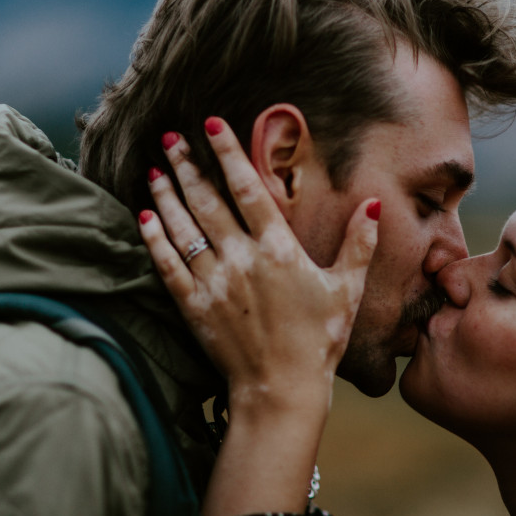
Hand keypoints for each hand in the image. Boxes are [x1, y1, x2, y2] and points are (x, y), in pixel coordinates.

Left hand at [140, 119, 378, 416]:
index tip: (211, 125)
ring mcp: (213, 283)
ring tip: (155, 168)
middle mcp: (241, 260)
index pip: (248, 189)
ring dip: (167, 194)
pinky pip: (167, 265)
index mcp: (278, 250)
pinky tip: (144, 216)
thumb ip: (359, 244)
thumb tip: (371, 204)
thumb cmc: (319, 341)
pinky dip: (154, 238)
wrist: (282, 390)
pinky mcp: (193, 307)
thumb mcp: (346, 289)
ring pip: (183, 228)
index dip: (229, 154)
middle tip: (170, 138)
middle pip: (207, 201)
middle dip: (188, 166)